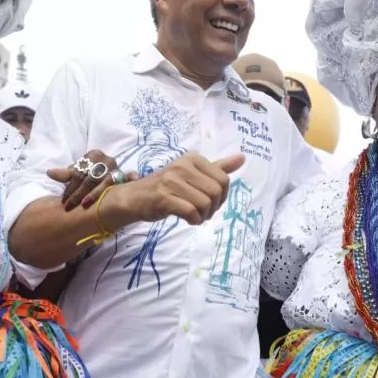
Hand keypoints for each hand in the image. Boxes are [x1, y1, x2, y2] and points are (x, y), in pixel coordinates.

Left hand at [47, 149, 135, 210]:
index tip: (64, 201)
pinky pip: (129, 176)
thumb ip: (66, 174)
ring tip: (85, 205)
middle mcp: (107, 160)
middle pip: (91, 178)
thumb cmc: (91, 173)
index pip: (80, 172)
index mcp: (94, 154)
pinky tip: (132, 180)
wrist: (109, 171)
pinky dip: (131, 177)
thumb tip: (49, 173)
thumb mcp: (79, 172)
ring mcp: (118, 168)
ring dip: (96, 193)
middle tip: (69, 206)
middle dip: (79, 194)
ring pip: (106, 182)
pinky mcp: (127, 176)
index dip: (70, 187)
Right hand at [122, 153, 244, 224]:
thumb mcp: (192, 173)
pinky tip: (188, 219)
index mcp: (193, 159)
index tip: (211, 202)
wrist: (135, 197)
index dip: (222, 196)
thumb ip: (218, 167)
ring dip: (203, 216)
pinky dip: (194, 220)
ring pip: (204, 203)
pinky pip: (191, 212)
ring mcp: (172, 181)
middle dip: (213, 208)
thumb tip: (242, 158)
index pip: (224, 179)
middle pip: (216, 192)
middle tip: (203, 212)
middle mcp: (183, 166)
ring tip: (195, 216)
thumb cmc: (167, 186)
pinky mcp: (164, 197)